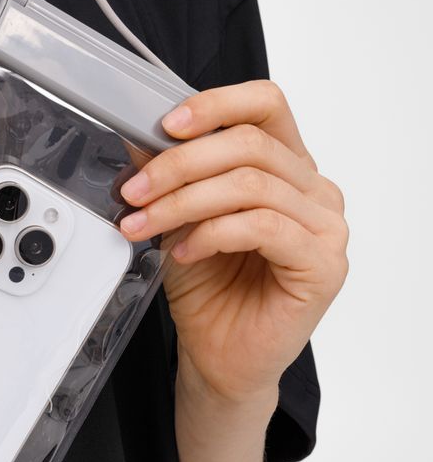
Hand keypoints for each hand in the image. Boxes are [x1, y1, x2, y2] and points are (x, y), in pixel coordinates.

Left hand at [118, 80, 348, 401]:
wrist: (220, 358)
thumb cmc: (210, 290)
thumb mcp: (179, 219)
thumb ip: (171, 174)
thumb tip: (139, 132)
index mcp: (288, 168)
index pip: (267, 105)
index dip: (217, 104)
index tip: (166, 124)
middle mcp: (314, 191)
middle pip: (250, 144)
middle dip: (179, 164)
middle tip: (135, 190)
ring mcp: (326, 227)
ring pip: (250, 185)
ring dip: (183, 201)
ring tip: (145, 224)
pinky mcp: (323, 264)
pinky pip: (262, 226)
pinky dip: (212, 233)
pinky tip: (185, 251)